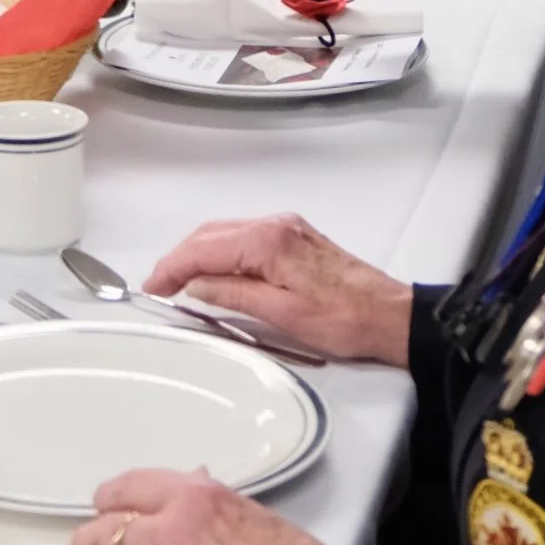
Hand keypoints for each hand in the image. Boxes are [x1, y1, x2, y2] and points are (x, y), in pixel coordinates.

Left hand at [38, 470, 380, 544]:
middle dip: (90, 538)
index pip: (131, 487)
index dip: (113, 499)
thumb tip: (195, 487)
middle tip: (81, 544)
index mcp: (198, 500)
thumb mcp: (264, 525)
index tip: (106, 505)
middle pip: (103, 529)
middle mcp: (167, 536)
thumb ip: (218, 509)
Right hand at [144, 214, 412, 366]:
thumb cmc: (343, 319)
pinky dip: (220, 252)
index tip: (153, 288)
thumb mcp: (282, 314)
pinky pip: (244, 238)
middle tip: (160, 287)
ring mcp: (286, 228)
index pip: (204, 249)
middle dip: (180, 258)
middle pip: (211, 234)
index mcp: (268, 241)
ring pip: (226, 233)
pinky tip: (214, 272)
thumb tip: (195, 285)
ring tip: (179, 282)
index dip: (172, 267)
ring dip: (198, 254)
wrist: (391, 316)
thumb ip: (234, 295)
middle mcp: (274, 225)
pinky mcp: (295, 238)